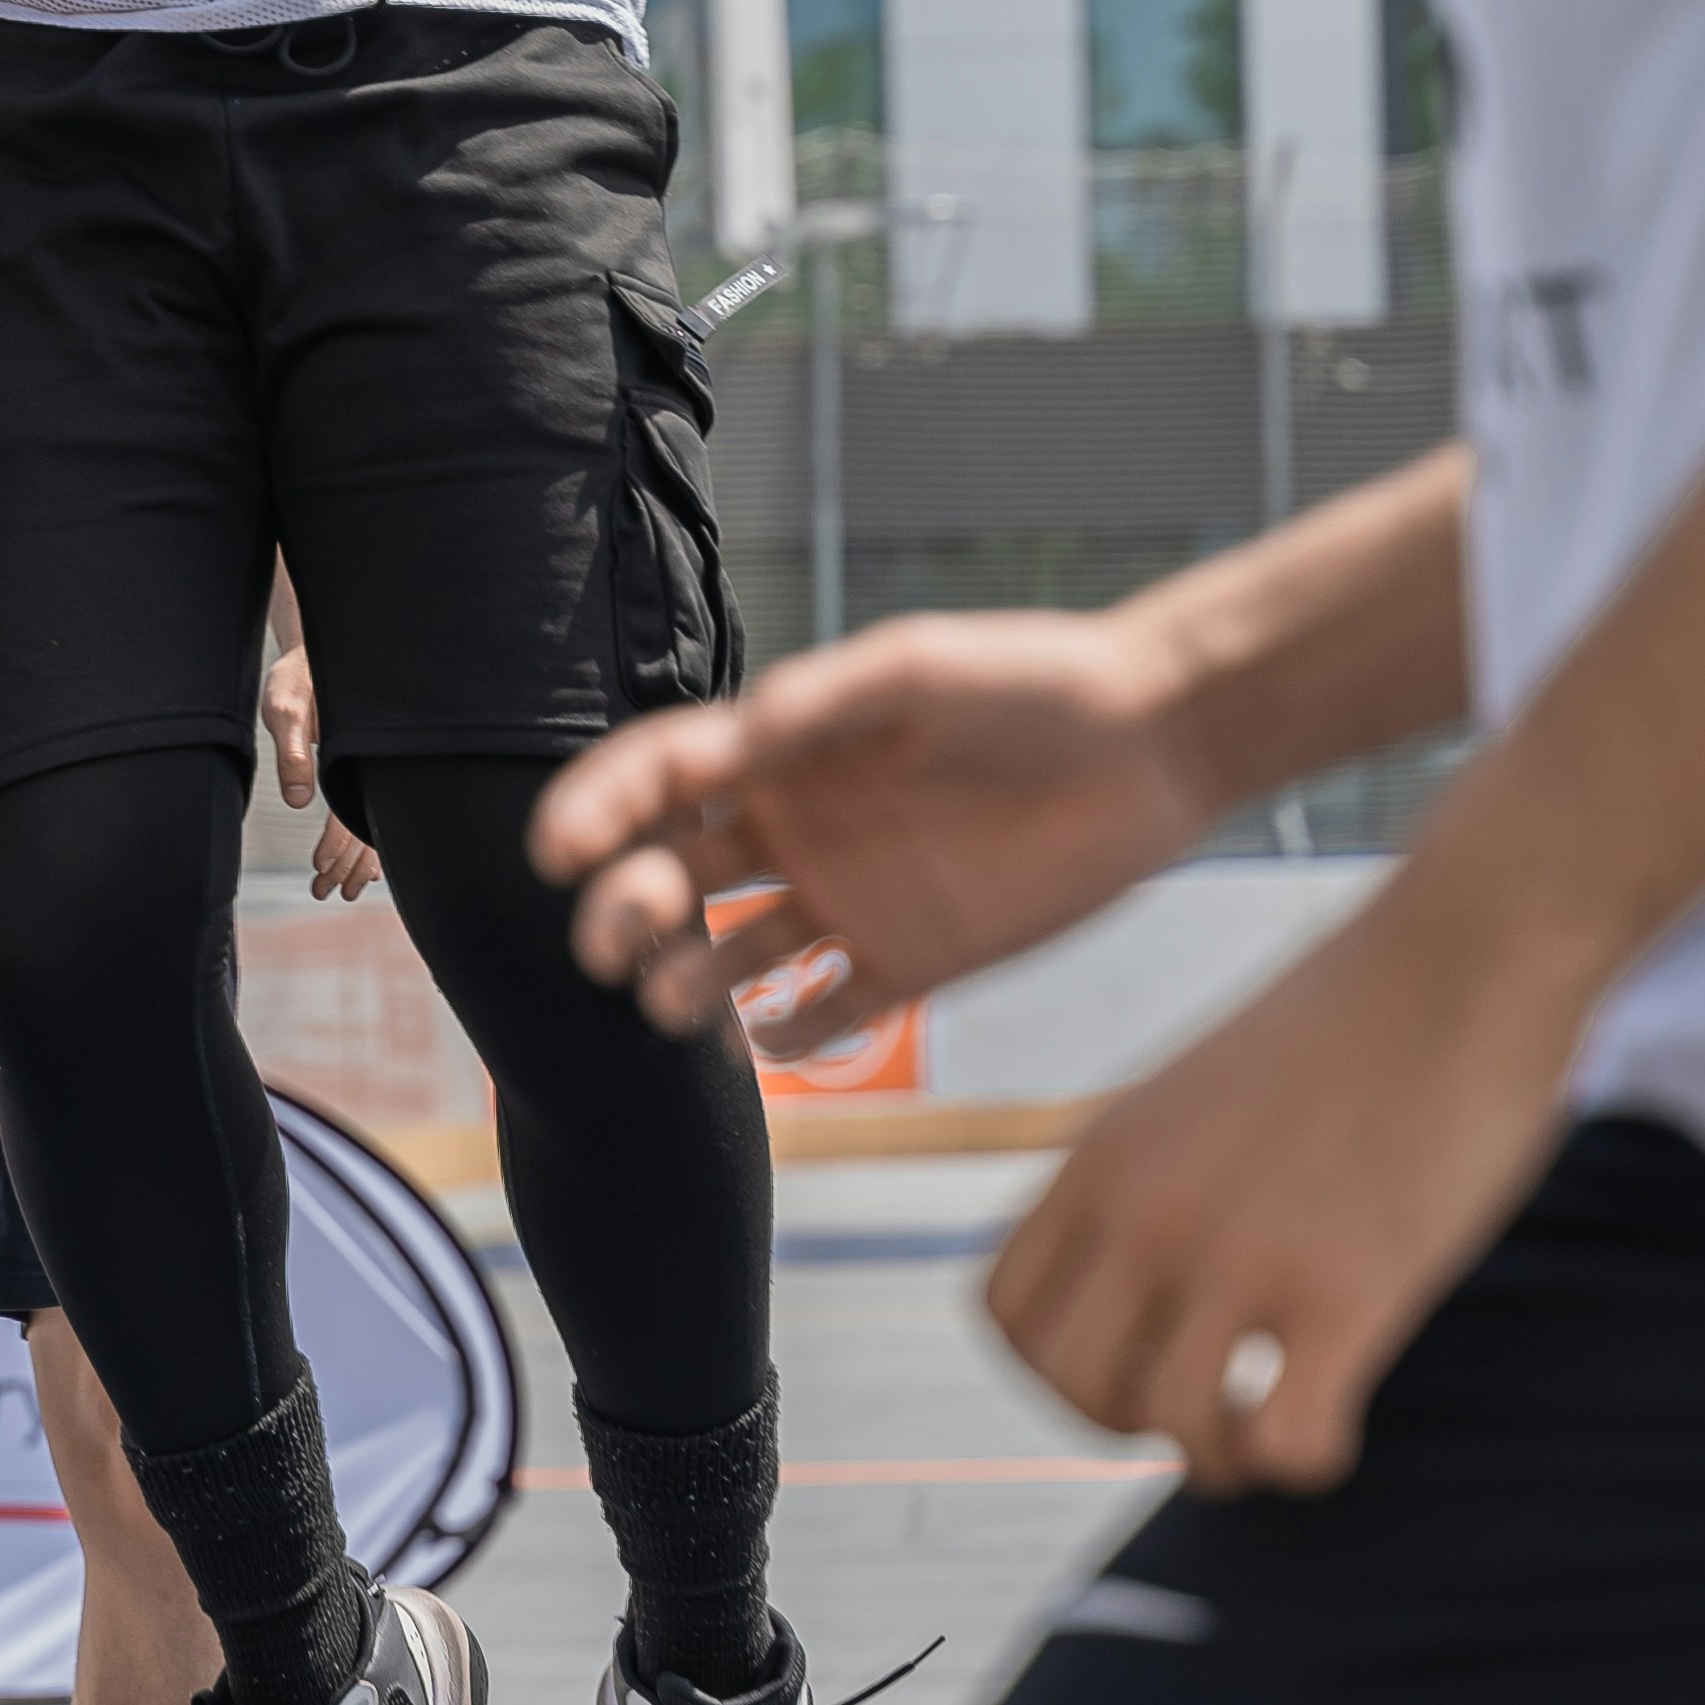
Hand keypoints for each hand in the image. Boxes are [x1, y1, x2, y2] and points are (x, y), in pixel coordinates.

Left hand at [261, 630, 380, 900]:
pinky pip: (373, 812)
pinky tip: (360, 864)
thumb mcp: (286, 708)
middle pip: (368, 829)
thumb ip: (293, 753)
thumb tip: (300, 801)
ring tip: (340, 891)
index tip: (317, 870)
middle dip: (349, 868)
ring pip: (374, 825)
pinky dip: (367, 842)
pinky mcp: (364, 769)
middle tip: (325, 894)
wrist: (318, 648)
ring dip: (360, 862)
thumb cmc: (298, 675)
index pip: (352, 816)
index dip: (337, 848)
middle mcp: (369, 767)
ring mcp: (370, 771)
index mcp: (354, 756)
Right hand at [533, 611, 1209, 1035]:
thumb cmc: (1029, 685)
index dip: (597, 811)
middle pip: (674, 875)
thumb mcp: (917, 671)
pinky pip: (826, 1015)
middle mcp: (798, 829)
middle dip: (625, 909)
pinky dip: (790, 1033)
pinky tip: (777, 1033)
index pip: (659, 780)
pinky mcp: (910, 961)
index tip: (554, 849)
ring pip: (733, 956)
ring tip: (675, 1001)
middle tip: (608, 941)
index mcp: (784, 752)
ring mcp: (849, 900)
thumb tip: (733, 743)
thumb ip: (824, 702)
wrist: (1149, 745)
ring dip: (690, 983)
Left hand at [984, 876, 1579, 1488]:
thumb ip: (1151, 1178)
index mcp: (1103, 1159)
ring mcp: (1243, 1255)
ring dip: (1221, 1458)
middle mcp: (1150, 1213)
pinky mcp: (1347, 1291)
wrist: (1462, 952)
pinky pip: (1288, 1443)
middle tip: (1201, 1408)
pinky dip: (1304, 1463)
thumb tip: (1147, 1276)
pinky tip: (1338, 1422)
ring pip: (1174, 1428)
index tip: (1129, 1362)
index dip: (1056, 1366)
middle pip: (1071, 1382)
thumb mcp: (1194, 1089)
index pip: (1007, 1312)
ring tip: (1267, 1436)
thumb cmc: (1352, 1018)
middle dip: (1128, 1420)